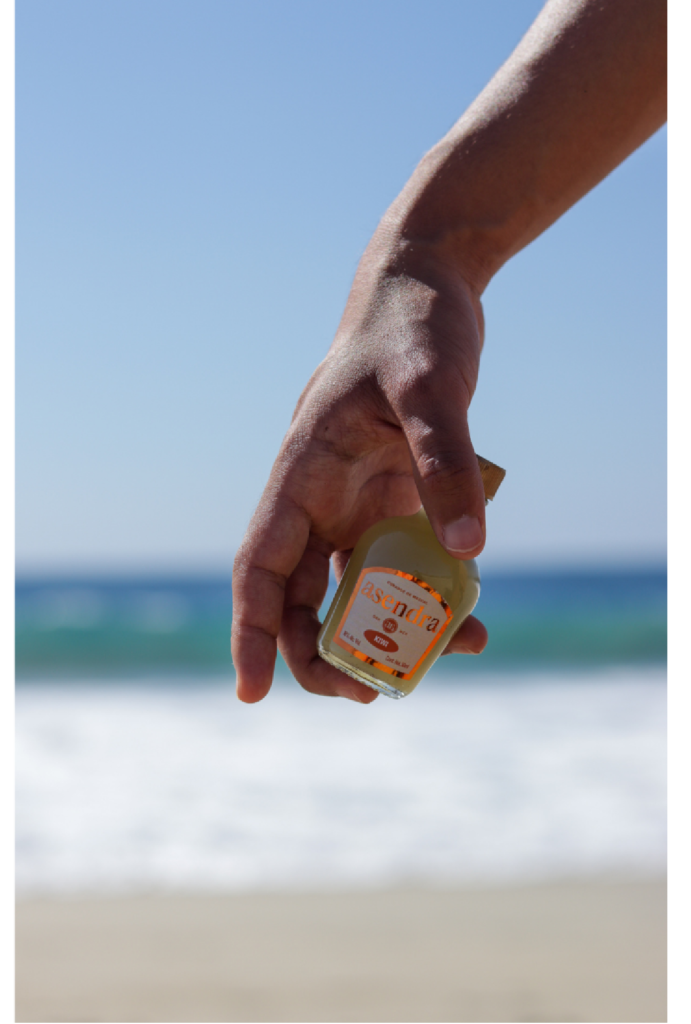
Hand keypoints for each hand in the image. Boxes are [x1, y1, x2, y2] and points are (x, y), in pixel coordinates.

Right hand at [232, 243, 488, 702]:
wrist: (428, 289)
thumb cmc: (413, 328)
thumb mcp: (431, 387)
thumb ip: (444, 461)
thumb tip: (468, 551)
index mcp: (302, 472)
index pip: (260, 565)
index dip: (252, 630)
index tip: (252, 692)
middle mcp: (321, 497)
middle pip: (301, 596)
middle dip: (321, 654)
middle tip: (367, 695)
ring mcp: (357, 501)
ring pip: (352, 591)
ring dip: (379, 636)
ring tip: (430, 665)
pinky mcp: (394, 499)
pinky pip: (401, 566)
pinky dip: (426, 599)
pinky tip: (469, 618)